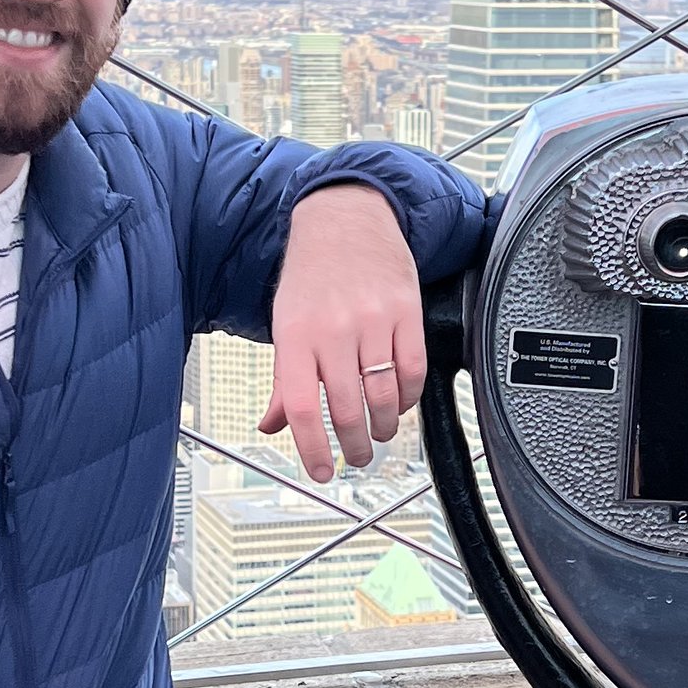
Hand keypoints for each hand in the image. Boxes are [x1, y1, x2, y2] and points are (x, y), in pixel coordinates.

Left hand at [263, 185, 425, 481]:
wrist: (346, 217)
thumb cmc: (312, 271)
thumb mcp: (285, 322)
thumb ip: (284, 379)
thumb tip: (273, 424)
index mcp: (295, 334)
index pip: (302, 407)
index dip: (312, 449)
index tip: (321, 471)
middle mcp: (334, 328)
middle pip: (347, 409)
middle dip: (353, 445)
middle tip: (355, 457)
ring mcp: (373, 319)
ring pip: (383, 395)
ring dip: (382, 427)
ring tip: (377, 434)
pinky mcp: (407, 311)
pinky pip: (414, 369)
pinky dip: (408, 397)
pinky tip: (399, 403)